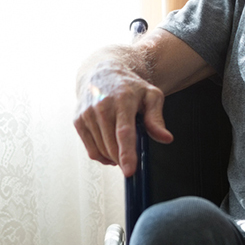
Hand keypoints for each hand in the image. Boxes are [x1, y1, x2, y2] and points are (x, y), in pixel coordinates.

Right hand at [74, 62, 172, 176]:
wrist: (102, 73)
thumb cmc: (131, 87)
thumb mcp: (151, 96)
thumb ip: (156, 118)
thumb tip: (166, 138)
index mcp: (123, 99)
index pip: (124, 132)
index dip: (127, 153)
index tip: (129, 171)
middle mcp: (101, 106)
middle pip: (112, 146)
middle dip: (123, 159)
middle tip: (134, 157)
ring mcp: (87, 114)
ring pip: (101, 150)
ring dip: (114, 157)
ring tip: (122, 148)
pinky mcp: (78, 121)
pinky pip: (91, 150)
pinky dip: (102, 156)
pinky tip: (110, 149)